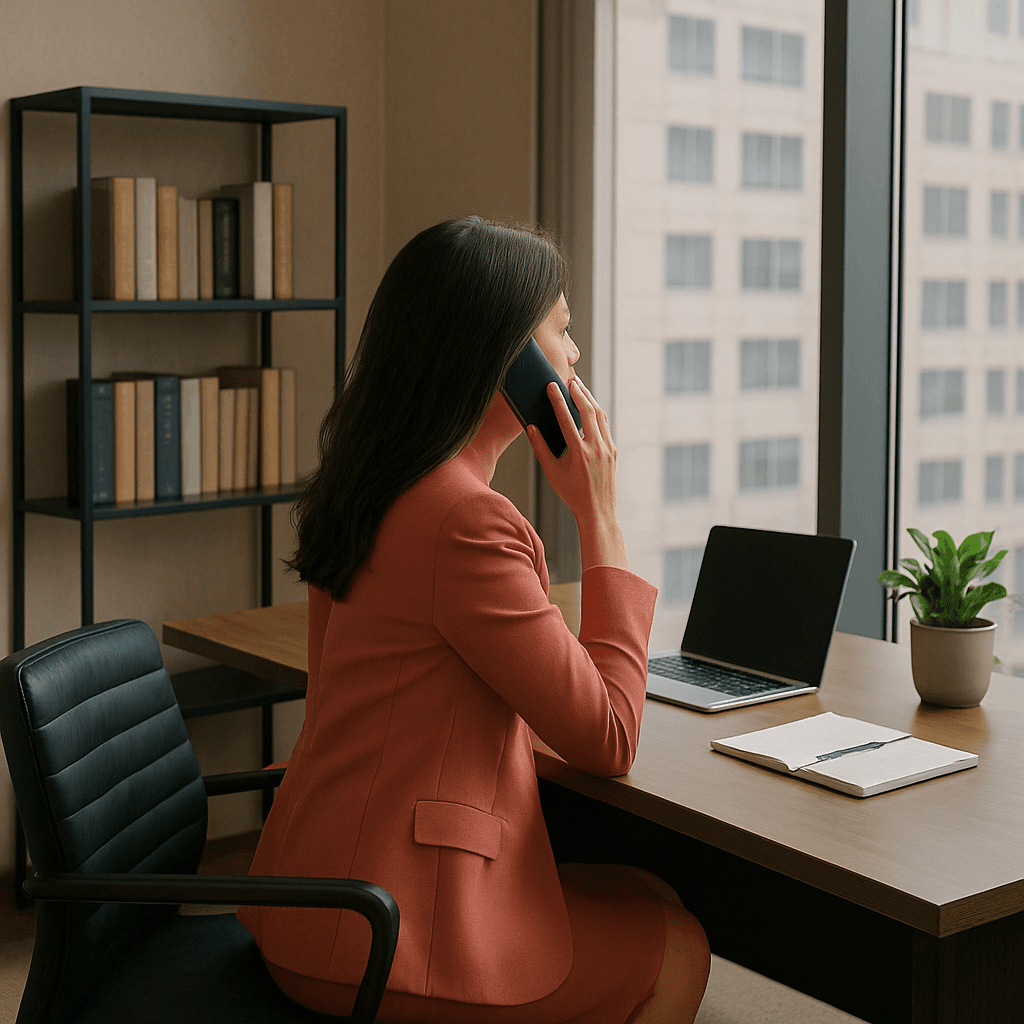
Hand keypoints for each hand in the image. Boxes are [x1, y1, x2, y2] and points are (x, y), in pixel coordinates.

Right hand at [526, 377, 627, 569]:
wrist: (597, 510)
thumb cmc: (571, 493)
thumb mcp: (551, 472)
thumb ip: (540, 448)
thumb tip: (531, 427)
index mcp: (578, 453)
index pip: (566, 419)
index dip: (558, 400)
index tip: (552, 386)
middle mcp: (595, 448)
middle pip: (588, 411)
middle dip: (578, 392)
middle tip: (570, 379)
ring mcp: (607, 448)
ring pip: (600, 415)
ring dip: (590, 399)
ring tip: (580, 388)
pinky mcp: (613, 450)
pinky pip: (605, 426)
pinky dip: (597, 413)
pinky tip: (590, 406)